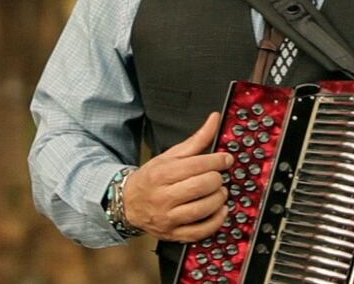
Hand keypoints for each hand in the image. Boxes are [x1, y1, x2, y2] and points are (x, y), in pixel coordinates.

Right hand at [121, 112, 235, 241]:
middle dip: (217, 179)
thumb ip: (196, 139)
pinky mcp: (173, 234)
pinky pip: (200, 231)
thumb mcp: (170, 155)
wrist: (127, 204)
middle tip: (218, 176)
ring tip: (219, 192)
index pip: (196, 165)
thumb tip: (215, 118)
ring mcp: (168, 218)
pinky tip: (220, 210)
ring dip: (219, 198)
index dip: (217, 160)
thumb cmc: (151, 178)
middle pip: (201, 186)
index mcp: (161, 174)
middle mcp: (163, 197)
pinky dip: (216, 221)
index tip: (226, 159)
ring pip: (203, 209)